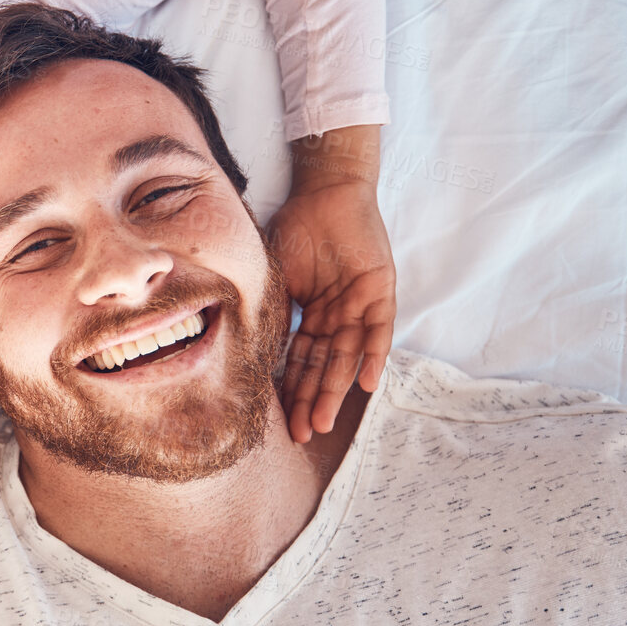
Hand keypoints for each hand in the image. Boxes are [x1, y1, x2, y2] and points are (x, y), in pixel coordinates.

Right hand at [266, 178, 394, 443]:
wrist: (324, 191)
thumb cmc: (295, 228)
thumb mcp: (272, 276)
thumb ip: (267, 311)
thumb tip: (245, 352)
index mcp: (311, 314)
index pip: (300, 360)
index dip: (291, 391)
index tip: (280, 422)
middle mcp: (336, 316)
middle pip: (323, 366)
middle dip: (312, 401)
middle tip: (303, 434)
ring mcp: (359, 305)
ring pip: (346, 356)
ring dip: (336, 389)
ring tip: (323, 420)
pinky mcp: (380, 291)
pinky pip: (378, 331)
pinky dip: (372, 356)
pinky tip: (366, 384)